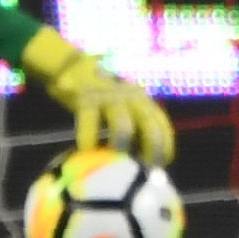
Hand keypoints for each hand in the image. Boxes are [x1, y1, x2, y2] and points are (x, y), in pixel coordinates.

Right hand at [25, 28, 175, 166]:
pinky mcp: (87, 97)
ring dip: (121, 146)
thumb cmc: (101, 99)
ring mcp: (109, 96)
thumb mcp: (122, 107)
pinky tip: (85, 149)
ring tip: (114, 163)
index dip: (166, 144)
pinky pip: (90, 122)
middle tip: (145, 169)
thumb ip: (132, 128)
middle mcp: (130, 95)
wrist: (73, 68)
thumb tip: (140, 163)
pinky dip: (88, 139)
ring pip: (122, 126)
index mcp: (142, 99)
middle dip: (152, 149)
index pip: (161, 123)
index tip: (162, 164)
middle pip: (149, 124)